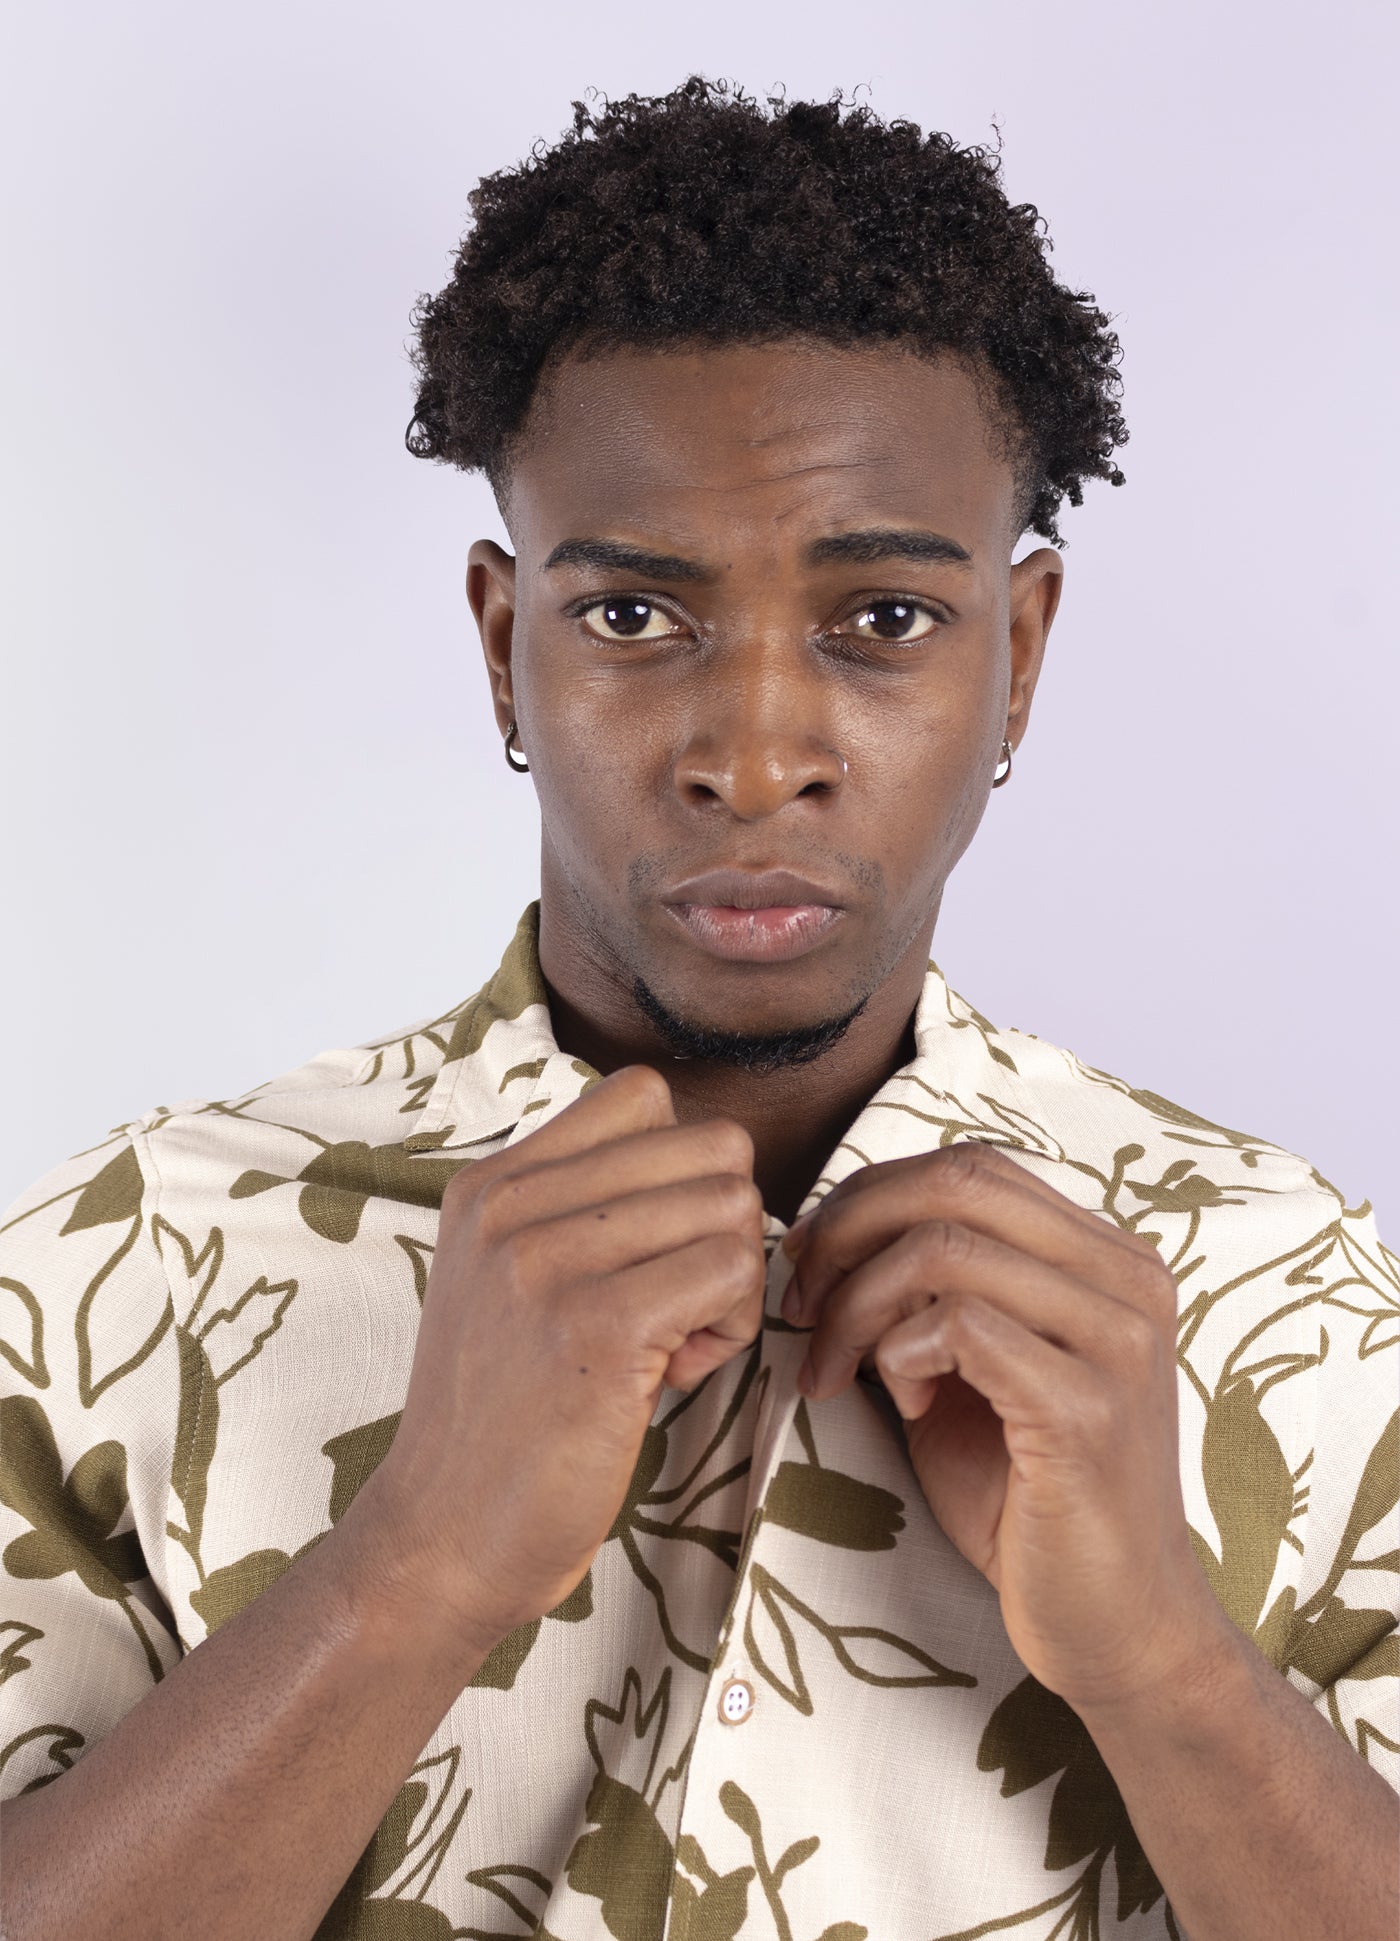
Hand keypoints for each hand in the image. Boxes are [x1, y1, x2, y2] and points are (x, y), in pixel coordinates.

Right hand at [359, 1067, 765, 1650]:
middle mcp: (511, 1203)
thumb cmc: (504, 1417)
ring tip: (673, 1345)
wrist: (441, 1538)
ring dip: (732, 1284)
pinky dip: (732, 1328)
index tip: (652, 1250)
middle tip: (677, 1307)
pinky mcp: (595, 1325)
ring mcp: (546, 1260)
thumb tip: (714, 1165)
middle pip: (711, 1146)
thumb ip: (581, 1208)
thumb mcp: (509, 1280)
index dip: (683, 1171)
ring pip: (733, 1205)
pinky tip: (676, 1375)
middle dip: (723, 1229)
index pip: (642, 1094)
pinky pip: (732, 1269)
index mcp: (493, 1182)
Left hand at [783, 1143, 1224, 1712]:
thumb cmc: (1027, 1499)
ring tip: (838, 1369)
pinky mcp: (1088, 1409)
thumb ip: (929, 1293)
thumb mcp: (972, 1370)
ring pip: (946, 1249)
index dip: (871, 1196)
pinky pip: (960, 1326)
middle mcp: (1129, 1281)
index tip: (810, 1261)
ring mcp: (1117, 1341)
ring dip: (858, 1304)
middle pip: (957, 1182)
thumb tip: (825, 1233)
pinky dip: (900, 1354)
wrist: (1112, 1626)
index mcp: (1108, 1258)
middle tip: (801, 1300)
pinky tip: (905, 1404)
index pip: (971, 1166)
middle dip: (849, 1231)